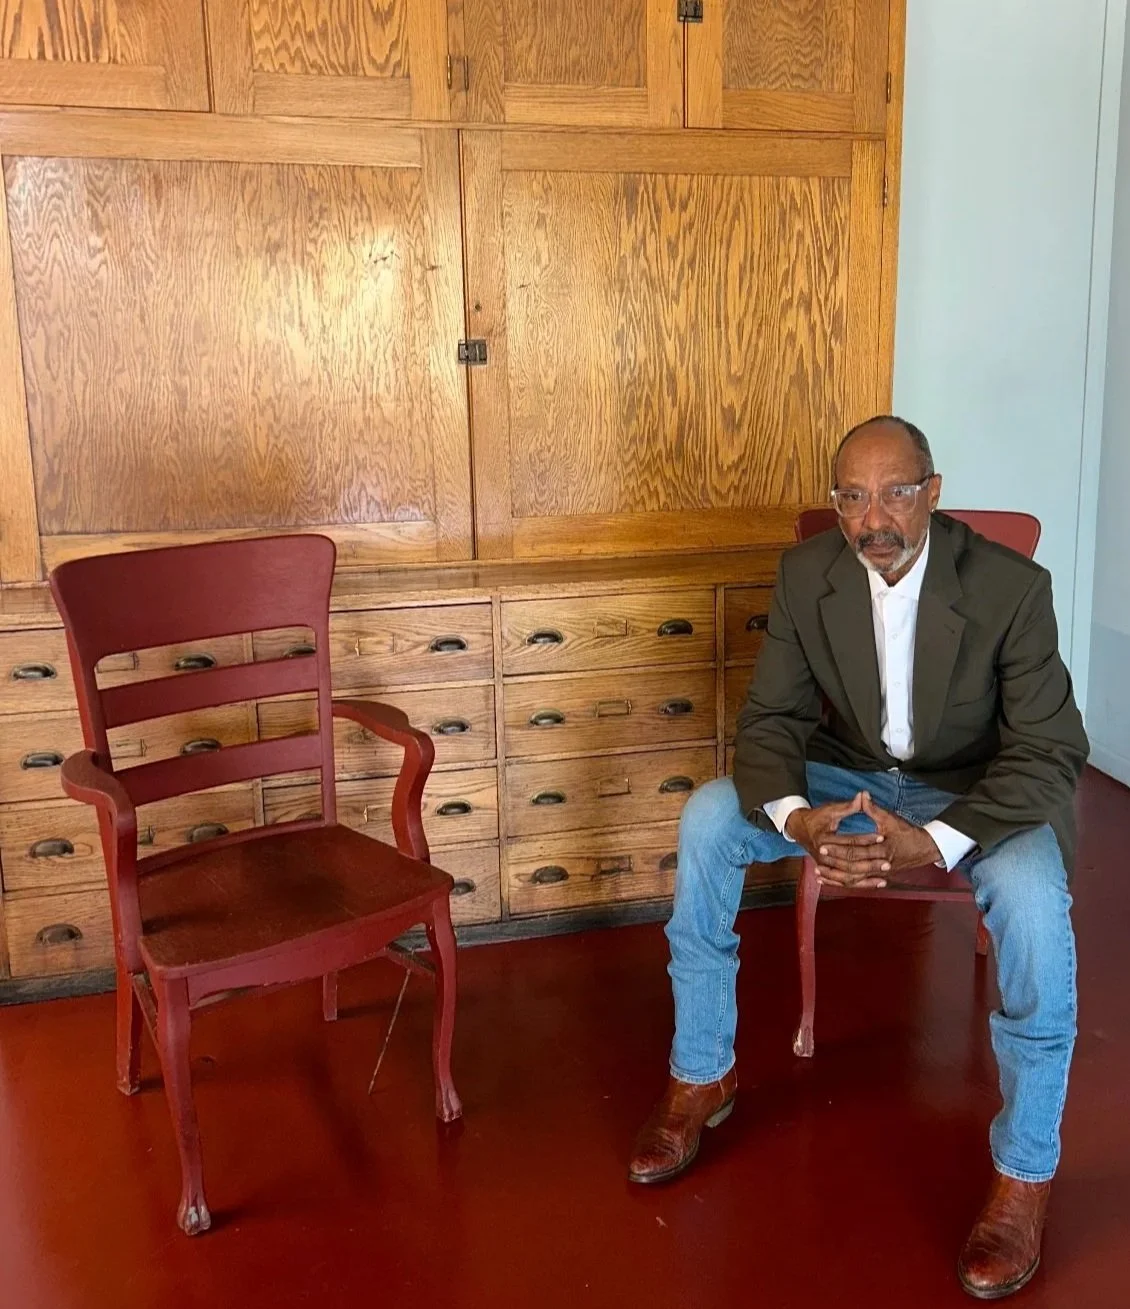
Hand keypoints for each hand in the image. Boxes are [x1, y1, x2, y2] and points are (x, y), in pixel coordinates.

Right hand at [785, 794, 888, 887]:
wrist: (799, 828)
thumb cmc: (815, 818)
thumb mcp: (830, 810)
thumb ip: (848, 806)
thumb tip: (863, 796)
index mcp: (824, 839)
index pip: (849, 841)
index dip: (866, 839)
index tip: (882, 838)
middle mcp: (823, 856)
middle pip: (850, 863)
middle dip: (869, 864)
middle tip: (887, 863)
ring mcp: (824, 866)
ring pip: (848, 877)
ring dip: (867, 878)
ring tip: (884, 878)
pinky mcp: (828, 871)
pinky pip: (846, 882)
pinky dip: (861, 884)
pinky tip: (876, 883)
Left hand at [808, 793, 941, 889]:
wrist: (926, 848)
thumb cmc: (908, 832)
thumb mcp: (890, 818)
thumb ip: (873, 809)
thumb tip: (862, 794)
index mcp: (884, 849)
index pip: (856, 850)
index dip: (838, 848)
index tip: (823, 844)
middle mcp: (882, 864)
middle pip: (853, 867)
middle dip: (834, 863)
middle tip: (818, 857)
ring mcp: (881, 873)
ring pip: (855, 879)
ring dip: (837, 877)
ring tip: (819, 874)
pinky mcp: (880, 876)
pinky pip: (860, 883)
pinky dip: (845, 883)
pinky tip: (832, 882)